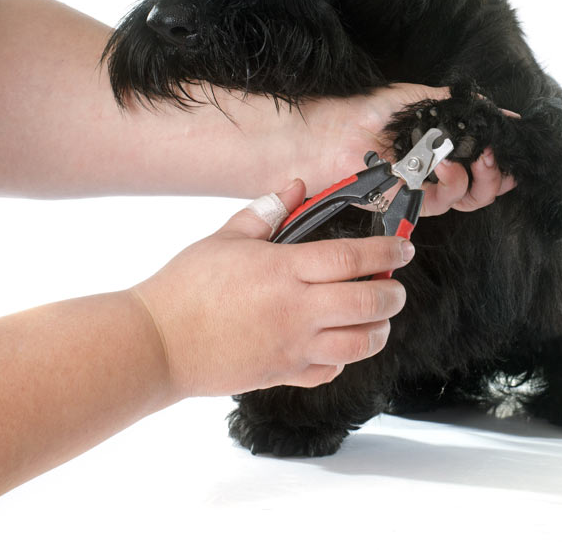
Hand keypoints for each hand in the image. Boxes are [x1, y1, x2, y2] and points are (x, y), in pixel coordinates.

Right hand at [130, 180, 410, 398]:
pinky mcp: (283, 374)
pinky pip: (330, 371)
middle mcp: (296, 310)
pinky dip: (345, 358)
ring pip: (359, 343)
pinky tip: (339, 343)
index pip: (351, 258)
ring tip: (378, 316)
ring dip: (379, 329)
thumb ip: (267, 211)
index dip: (385, 251)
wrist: (157, 342)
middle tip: (396, 286)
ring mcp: (292, 347)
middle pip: (367, 303)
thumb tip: (296, 186)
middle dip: (393, 294)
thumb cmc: (187, 286)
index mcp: (283, 269)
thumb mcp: (226, 238)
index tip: (404, 247)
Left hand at [293, 84, 517, 215]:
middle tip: (498, 153)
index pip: (485, 161)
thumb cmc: (373, 112)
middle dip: (502, 172)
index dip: (505, 157)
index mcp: (445, 149)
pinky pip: (447, 202)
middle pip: (487, 187)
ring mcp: (428, 190)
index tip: (515, 143)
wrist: (338, 129)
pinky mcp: (414, 204)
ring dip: (485, 178)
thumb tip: (502, 110)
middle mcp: (440, 173)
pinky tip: (447, 166)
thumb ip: (463, 107)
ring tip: (481, 156)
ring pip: (473, 199)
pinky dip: (454, 182)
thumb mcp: (424, 100)